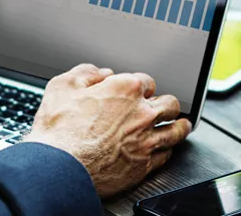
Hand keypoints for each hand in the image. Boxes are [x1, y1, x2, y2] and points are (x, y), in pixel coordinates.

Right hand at [25, 64, 192, 197]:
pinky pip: (166, 154)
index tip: (138, 91)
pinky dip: (166, 150)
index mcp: (125, 89)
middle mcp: (142, 113)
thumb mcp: (62, 86)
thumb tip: (99, 72)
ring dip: (179, 126)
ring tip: (181, 125)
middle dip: (167, 104)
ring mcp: (146, 140)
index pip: (147, 81)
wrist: (60, 167)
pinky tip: (165, 150)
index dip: (141, 86)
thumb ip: (85, 73)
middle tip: (164, 107)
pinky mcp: (145, 164)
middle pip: (169, 104)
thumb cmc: (59, 130)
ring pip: (175, 130)